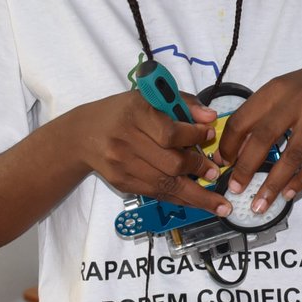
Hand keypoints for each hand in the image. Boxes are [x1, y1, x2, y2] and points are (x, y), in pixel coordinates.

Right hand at [76, 91, 231, 216]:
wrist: (83, 135)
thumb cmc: (122, 112)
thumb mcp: (149, 97)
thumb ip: (183, 103)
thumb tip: (210, 117)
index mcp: (135, 113)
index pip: (171, 132)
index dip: (194, 136)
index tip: (210, 135)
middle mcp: (127, 140)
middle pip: (171, 163)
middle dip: (198, 169)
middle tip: (214, 172)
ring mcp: (123, 165)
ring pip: (165, 185)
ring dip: (195, 196)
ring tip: (218, 204)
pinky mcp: (122, 183)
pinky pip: (156, 194)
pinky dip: (178, 199)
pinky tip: (195, 202)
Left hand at [215, 59, 301, 215]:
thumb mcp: (285, 90)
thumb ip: (263, 114)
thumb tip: (238, 150)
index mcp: (276, 89)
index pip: (243, 118)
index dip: (229, 144)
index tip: (222, 163)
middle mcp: (295, 100)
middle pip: (263, 138)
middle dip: (245, 168)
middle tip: (235, 188)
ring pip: (291, 156)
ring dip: (273, 184)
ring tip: (260, 204)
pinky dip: (301, 181)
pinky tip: (289, 193)